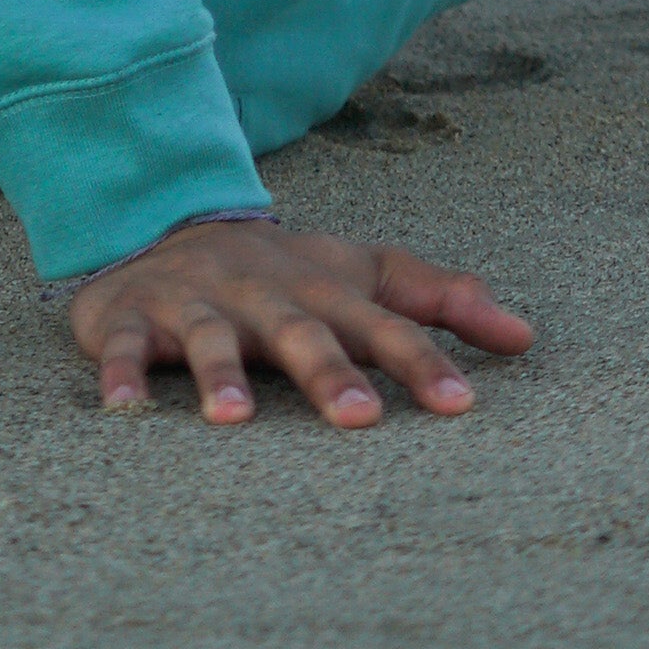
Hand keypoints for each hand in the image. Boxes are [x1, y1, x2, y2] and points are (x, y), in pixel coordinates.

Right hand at [66, 216, 532, 428]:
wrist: (163, 228)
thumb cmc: (283, 274)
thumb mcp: (358, 273)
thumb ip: (438, 299)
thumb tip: (527, 337)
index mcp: (320, 288)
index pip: (380, 324)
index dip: (421, 360)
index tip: (462, 405)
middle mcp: (262, 292)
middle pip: (300, 331)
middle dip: (328, 371)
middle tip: (360, 418)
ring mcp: (195, 301)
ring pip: (210, 337)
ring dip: (220, 373)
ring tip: (233, 419)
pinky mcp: (130, 317)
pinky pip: (121, 346)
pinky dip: (120, 374)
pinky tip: (123, 410)